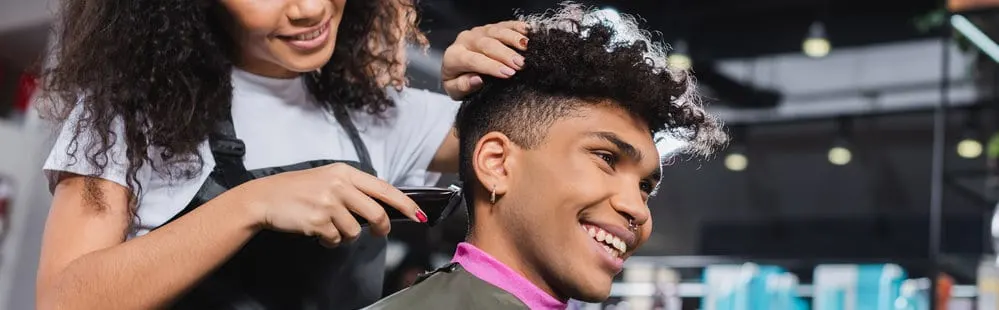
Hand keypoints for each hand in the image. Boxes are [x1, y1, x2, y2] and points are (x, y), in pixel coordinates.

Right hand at [237, 163, 424, 246]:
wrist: (264, 198)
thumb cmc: (297, 190)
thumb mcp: (327, 178)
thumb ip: (352, 188)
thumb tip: (379, 205)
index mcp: (344, 172)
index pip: (384, 188)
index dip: (404, 203)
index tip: (418, 214)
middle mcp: (339, 185)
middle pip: (376, 212)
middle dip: (382, 228)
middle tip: (380, 233)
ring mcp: (329, 204)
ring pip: (355, 230)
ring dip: (346, 236)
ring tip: (331, 228)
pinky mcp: (318, 221)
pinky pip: (336, 240)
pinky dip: (330, 241)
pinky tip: (317, 232)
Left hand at [442, 20, 529, 99]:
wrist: (456, 67)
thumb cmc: (459, 81)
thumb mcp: (455, 90)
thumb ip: (462, 86)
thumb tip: (477, 80)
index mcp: (454, 56)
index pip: (472, 59)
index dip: (491, 66)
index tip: (508, 73)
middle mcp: (465, 40)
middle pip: (486, 44)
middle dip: (505, 54)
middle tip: (521, 64)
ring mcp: (478, 31)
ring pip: (496, 31)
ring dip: (513, 39)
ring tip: (527, 47)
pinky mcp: (490, 27)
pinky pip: (504, 24)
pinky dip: (516, 27)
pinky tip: (528, 32)